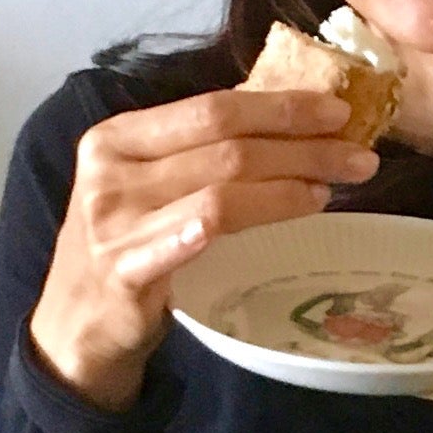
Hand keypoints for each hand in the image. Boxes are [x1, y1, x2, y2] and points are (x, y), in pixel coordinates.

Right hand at [30, 88, 378, 409]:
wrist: (74, 326)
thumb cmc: (126, 245)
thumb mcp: (148, 184)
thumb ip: (200, 152)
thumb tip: (290, 120)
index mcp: (118, 137)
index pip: (211, 108)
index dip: (279, 107)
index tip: (338, 111)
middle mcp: (110, 171)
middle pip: (223, 146)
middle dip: (300, 146)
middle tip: (358, 154)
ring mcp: (113, 222)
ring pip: (219, 191)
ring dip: (287, 188)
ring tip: (333, 189)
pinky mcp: (123, 271)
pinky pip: (187, 239)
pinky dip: (233, 223)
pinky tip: (286, 212)